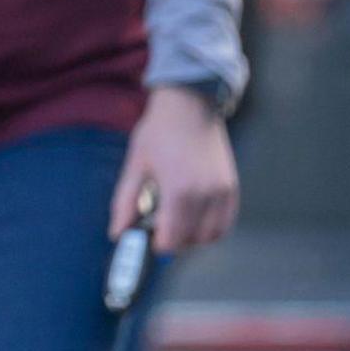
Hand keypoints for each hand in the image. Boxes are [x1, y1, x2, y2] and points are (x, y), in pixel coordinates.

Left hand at [117, 87, 240, 253]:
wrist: (189, 106)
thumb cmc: (159, 133)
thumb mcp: (135, 166)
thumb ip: (125, 203)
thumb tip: (117, 233)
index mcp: (179, 190)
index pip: (171, 238)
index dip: (156, 244)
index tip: (145, 238)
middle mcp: (206, 194)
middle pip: (191, 240)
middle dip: (173, 241)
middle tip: (157, 228)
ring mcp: (223, 191)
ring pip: (212, 235)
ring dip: (193, 237)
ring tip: (175, 222)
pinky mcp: (232, 187)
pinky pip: (226, 222)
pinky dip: (211, 228)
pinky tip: (193, 218)